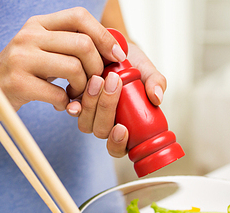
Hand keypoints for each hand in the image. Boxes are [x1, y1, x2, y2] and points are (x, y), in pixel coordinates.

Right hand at [0, 7, 126, 111]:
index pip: (79, 16)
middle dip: (97, 67)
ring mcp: (22, 58)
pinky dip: (66, 103)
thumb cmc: (21, 73)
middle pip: (83, 44)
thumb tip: (111, 49)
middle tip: (93, 83)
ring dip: (83, 87)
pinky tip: (61, 104)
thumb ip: (68, 45)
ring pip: (74, 68)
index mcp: (38, 24)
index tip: (116, 56)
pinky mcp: (19, 83)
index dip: (104, 36)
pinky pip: (59, 93)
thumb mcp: (40, 49)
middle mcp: (29, 35)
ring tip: (76, 95)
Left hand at [66, 43, 166, 157]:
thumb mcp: (147, 70)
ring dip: (91, 103)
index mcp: (126, 127)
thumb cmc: (133, 64)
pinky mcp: (75, 102)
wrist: (113, 47)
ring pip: (85, 122)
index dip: (118, 144)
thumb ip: (156, 82)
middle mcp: (105, 125)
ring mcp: (89, 115)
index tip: (121, 128)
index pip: (118, 148)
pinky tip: (78, 87)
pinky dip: (74, 101)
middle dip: (105, 109)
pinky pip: (72, 109)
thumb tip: (157, 97)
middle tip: (113, 82)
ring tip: (98, 78)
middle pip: (101, 131)